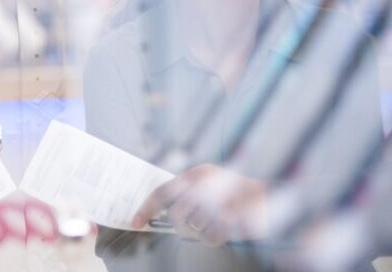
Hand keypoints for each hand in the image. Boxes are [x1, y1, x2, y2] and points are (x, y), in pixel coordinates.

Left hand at [132, 164, 267, 245]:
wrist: (278, 197)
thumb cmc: (239, 195)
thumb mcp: (211, 187)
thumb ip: (188, 196)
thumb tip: (161, 215)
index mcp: (198, 173)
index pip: (162, 191)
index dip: (146, 208)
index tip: (135, 223)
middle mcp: (207, 183)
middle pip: (176, 214)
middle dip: (182, 226)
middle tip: (196, 225)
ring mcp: (220, 199)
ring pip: (193, 227)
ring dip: (203, 230)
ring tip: (219, 222)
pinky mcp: (233, 217)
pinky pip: (210, 238)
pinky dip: (216, 238)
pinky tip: (227, 228)